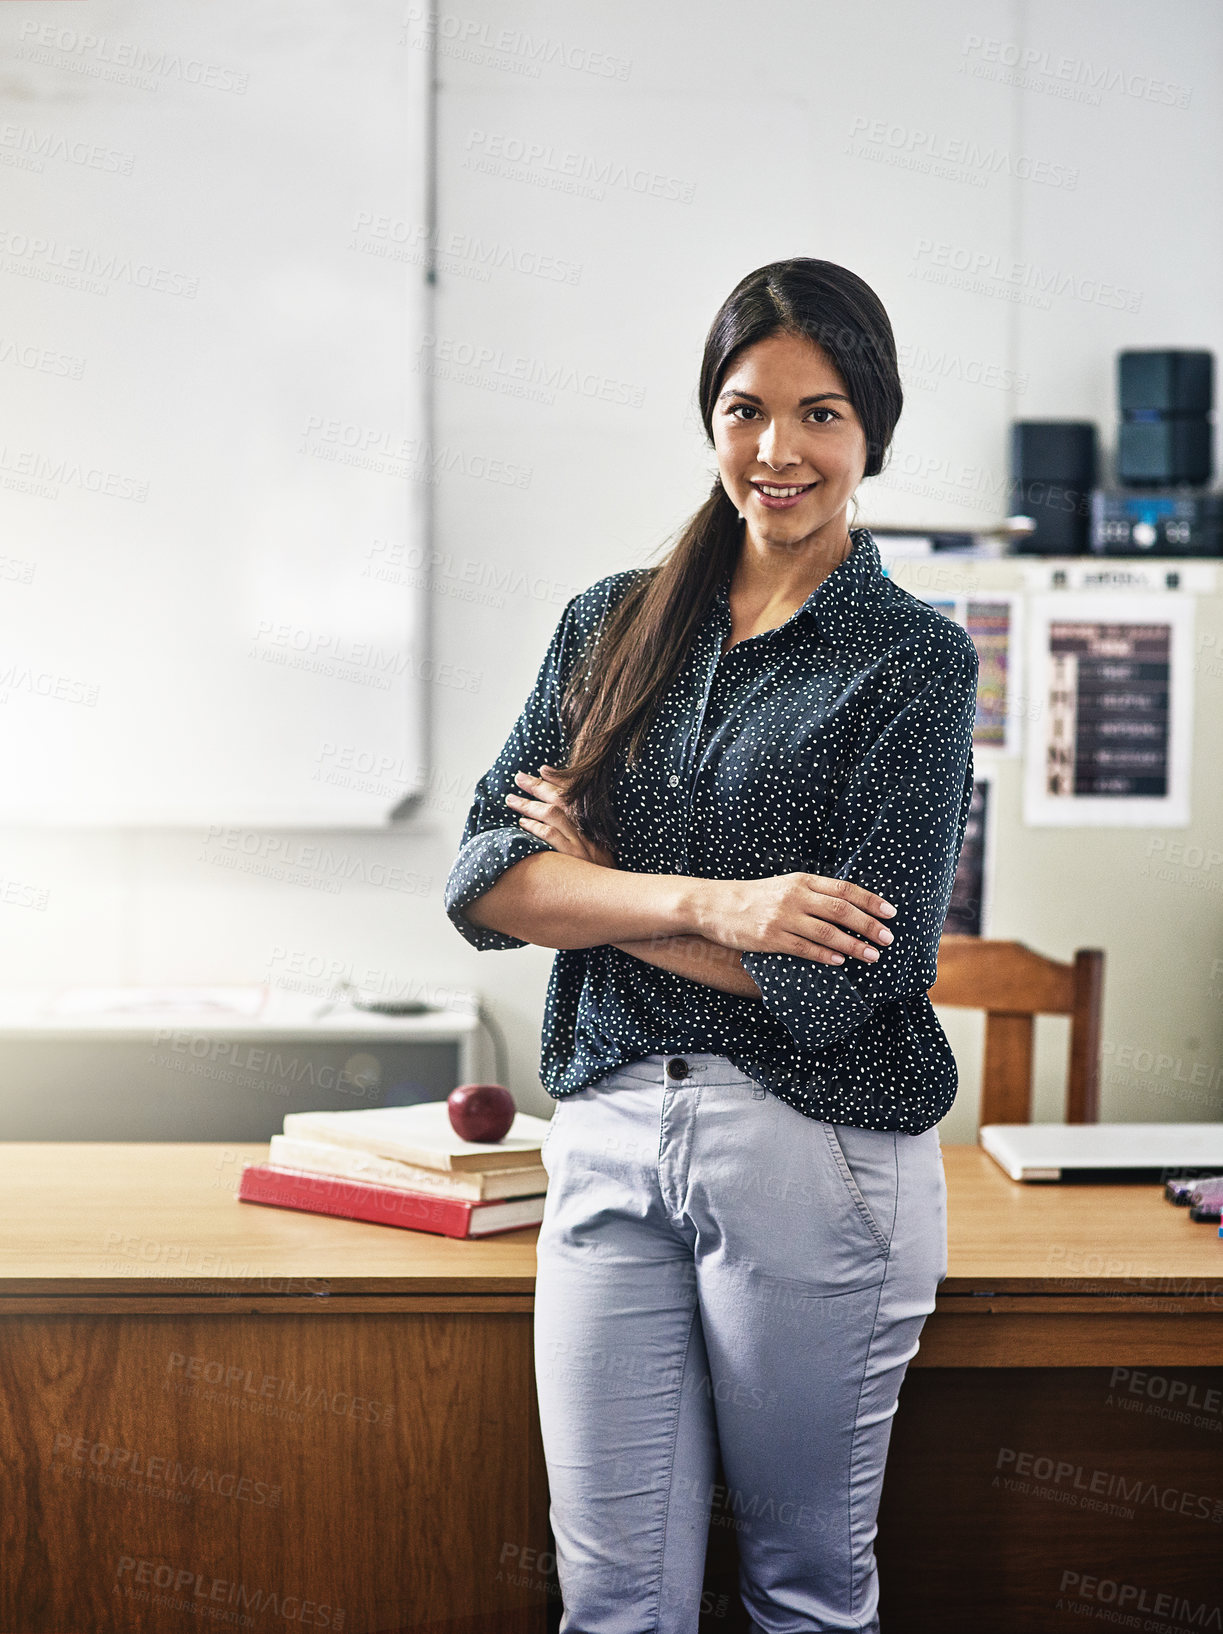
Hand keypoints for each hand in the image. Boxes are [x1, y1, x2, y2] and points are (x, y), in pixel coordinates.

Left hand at [504, 765, 617, 867]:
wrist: (615, 892)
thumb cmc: (602, 873)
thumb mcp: (599, 850)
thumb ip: (583, 835)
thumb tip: (559, 822)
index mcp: (593, 823)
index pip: (576, 794)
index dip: (559, 779)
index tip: (543, 769)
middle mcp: (588, 828)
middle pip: (562, 799)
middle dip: (538, 786)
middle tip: (519, 777)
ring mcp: (581, 841)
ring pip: (553, 814)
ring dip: (530, 805)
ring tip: (511, 800)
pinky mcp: (573, 856)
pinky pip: (551, 835)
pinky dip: (536, 827)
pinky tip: (523, 823)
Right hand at [694, 874, 896, 965]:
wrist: (714, 905)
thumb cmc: (754, 897)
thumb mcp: (784, 885)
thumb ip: (813, 892)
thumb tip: (849, 907)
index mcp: (801, 880)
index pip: (844, 889)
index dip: (870, 901)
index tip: (891, 913)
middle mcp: (795, 896)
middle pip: (842, 910)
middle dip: (869, 925)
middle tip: (888, 938)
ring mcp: (782, 918)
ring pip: (827, 932)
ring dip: (854, 945)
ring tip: (872, 956)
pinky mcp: (770, 938)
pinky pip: (805, 948)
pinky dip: (826, 955)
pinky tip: (841, 962)